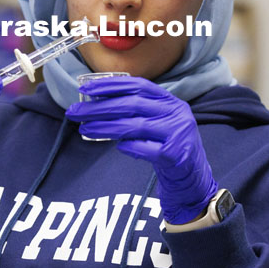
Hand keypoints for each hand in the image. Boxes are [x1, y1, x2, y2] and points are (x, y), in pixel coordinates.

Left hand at [65, 76, 217, 223]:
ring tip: (85, 128)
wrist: (193, 182)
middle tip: (75, 111)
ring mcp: (178, 135)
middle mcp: (177, 114)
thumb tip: (95, 103)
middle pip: (131, 105)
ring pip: (134, 126)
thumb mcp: (157, 124)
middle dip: (99, 107)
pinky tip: (117, 146)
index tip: (86, 87)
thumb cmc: (168, 149)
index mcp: (171, 102)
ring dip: (105, 126)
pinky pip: (144, 148)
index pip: (138, 85)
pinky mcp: (176, 156)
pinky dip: (127, 146)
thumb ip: (136, 112)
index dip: (110, 85)